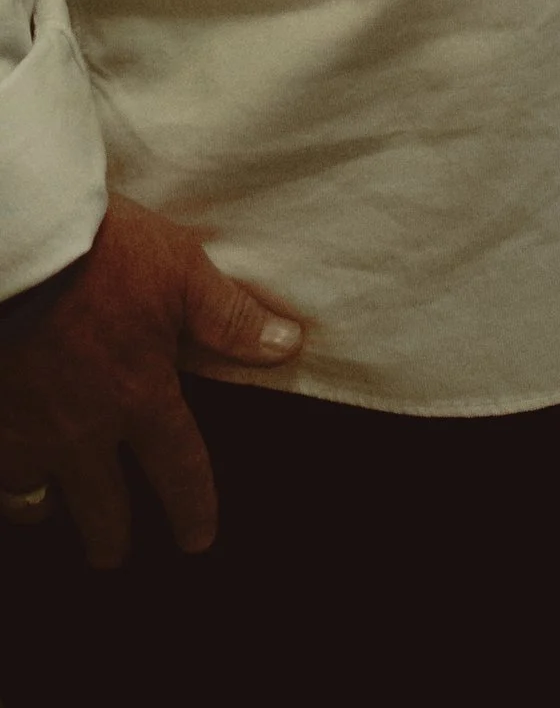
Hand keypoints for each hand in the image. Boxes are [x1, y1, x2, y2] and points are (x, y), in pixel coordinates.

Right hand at [0, 195, 302, 566]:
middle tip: (113, 554)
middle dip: (110, 537)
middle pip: (100, 507)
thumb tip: (286, 347)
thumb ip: (229, 318)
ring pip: (35, 497)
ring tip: (54, 511)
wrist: (16, 250)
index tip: (197, 539)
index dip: (192, 508)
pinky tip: (10, 473)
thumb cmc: (101, 253)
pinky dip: (6, 481)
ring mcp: (24, 431)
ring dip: (49, 509)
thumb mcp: (180, 271)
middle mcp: (81, 431)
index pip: (178, 468)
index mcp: (138, 398)